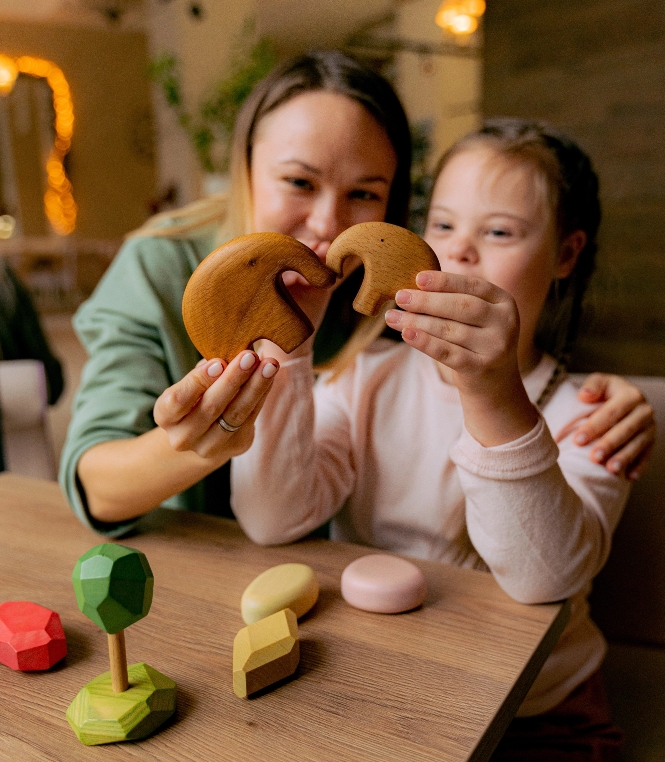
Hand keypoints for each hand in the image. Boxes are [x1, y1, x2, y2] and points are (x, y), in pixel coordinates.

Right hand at [154, 351, 278, 461]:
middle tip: (250, 356)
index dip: (198, 381)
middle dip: (233, 379)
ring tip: (269, 365)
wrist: (202, 433)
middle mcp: (183, 437)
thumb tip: (231, 352)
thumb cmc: (194, 397)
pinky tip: (269, 377)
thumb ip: (206, 371)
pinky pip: (250, 418)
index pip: (178, 400)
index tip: (218, 362)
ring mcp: (209, 447)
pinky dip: (261, 395)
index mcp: (164, 416)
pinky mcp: (235, 446)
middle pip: (210, 407)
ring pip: (235, 415)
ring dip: (255, 387)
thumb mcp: (190, 383)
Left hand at [386, 270, 520, 394]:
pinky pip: (448, 353)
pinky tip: (407, 334)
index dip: (444, 281)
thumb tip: (413, 287)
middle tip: (400, 297)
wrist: (495, 382)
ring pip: (451, 330)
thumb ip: (454, 300)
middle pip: (461, 307)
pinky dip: (425, 342)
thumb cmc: (476, 340)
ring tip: (393, 317)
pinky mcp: (482, 367)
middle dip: (427, 301)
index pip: (472, 286)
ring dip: (418, 322)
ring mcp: (496, 346)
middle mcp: (505, 322)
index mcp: (504, 301)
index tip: (418, 278)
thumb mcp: (475, 317)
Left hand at [575, 373, 654, 479]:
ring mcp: (650, 428)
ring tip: (610, 470)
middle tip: (594, 457)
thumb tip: (584, 395)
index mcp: (631, 394)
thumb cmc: (605, 392)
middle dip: (609, 444)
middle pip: (625, 430)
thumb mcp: (599, 382)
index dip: (594, 426)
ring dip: (624, 457)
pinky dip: (639, 467)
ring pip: (638, 444)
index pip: (611, 412)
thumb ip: (592, 385)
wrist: (623, 400)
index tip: (578, 440)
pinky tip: (629, 477)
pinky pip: (647, 456)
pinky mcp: (652, 442)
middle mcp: (644, 411)